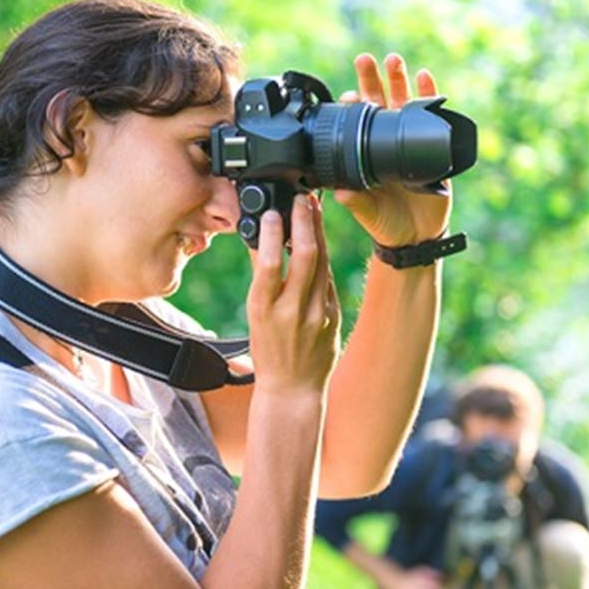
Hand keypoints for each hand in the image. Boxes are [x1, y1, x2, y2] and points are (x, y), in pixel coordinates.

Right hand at [246, 193, 340, 396]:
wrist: (292, 389)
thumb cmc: (268, 351)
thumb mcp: (255, 317)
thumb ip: (261, 281)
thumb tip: (259, 242)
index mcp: (264, 311)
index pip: (269, 264)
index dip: (272, 234)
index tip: (273, 212)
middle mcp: (292, 311)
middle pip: (304, 257)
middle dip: (304, 222)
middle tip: (303, 199)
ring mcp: (318, 314)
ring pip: (322, 263)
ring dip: (317, 233)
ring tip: (312, 210)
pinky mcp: (334, 316)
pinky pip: (329, 279)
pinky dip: (322, 256)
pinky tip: (318, 240)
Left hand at [335, 53, 452, 246]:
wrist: (415, 237)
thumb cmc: (385, 223)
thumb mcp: (367, 212)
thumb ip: (355, 201)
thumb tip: (338, 192)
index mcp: (367, 153)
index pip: (357, 123)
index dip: (351, 107)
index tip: (344, 95)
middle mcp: (387, 142)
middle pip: (378, 104)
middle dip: (371, 80)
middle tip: (364, 59)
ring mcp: (411, 141)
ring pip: (404, 103)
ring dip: (400, 80)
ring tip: (394, 59)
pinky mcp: (435, 145)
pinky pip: (433, 116)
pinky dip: (430, 95)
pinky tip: (426, 77)